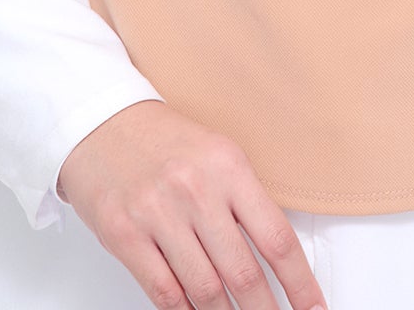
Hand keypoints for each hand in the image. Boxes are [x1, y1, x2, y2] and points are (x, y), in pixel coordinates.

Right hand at [56, 99, 328, 309]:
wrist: (100, 122)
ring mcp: (158, 214)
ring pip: (206, 289)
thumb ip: (243, 201)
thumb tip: (276, 257)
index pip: (276, 237)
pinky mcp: (125, 235)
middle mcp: (196, 190)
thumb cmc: (163, 141)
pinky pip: (164, 291)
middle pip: (244, 272)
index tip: (313, 307)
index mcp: (228, 166)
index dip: (299, 282)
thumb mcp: (216, 155)